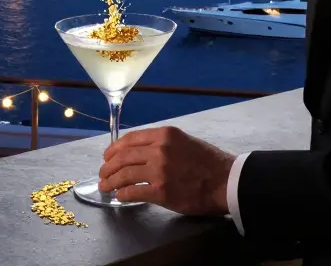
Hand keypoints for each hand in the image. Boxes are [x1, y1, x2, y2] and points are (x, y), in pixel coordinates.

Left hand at [98, 126, 234, 215]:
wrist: (227, 181)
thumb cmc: (209, 162)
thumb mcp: (185, 141)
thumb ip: (162, 144)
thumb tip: (140, 152)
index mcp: (164, 135)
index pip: (130, 139)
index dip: (114, 148)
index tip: (108, 156)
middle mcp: (159, 150)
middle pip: (123, 157)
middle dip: (108, 166)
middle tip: (103, 173)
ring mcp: (159, 170)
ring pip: (124, 174)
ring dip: (111, 181)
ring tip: (105, 186)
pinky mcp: (161, 191)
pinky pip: (133, 192)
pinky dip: (123, 194)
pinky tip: (120, 196)